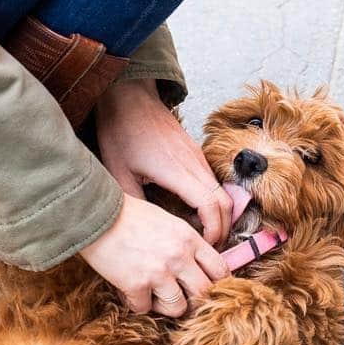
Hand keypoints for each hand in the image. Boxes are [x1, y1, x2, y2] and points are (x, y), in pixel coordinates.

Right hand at [79, 193, 228, 317]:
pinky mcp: (136, 285)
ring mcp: (158, 272)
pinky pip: (144, 308)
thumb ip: (185, 241)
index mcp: (189, 238)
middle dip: (194, 299)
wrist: (95, 215)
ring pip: (178, 307)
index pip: (220, 269)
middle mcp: (179, 256)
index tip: (203, 285)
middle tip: (180, 296)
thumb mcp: (166, 220)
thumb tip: (196, 265)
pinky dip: (137, 303)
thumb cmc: (127, 215)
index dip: (215, 282)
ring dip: (165, 305)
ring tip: (153, 295)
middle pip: (204, 292)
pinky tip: (129, 292)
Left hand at [95, 78, 232, 245]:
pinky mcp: (194, 153)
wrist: (128, 95)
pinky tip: (193, 214)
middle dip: (222, 230)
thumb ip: (134, 205)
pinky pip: (212, 182)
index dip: (213, 232)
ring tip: (201, 236)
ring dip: (218, 216)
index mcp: (178, 171)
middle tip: (207, 249)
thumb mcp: (118, 174)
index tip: (203, 247)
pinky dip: (211, 202)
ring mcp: (197, 157)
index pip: (211, 207)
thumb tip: (142, 232)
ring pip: (221, 192)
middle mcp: (195, 164)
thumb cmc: (120, 132)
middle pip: (225, 203)